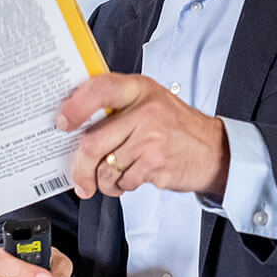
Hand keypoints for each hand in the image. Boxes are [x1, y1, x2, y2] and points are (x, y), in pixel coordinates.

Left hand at [56, 73, 228, 199]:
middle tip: (79, 178)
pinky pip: (123, 182)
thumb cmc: (176, 126)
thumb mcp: (150, 100)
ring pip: (106, 168)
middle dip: (80, 167)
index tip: (62, 122)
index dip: (75, 106)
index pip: (99, 89)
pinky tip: (133, 178)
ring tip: (115, 176)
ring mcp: (151, 139)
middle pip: (93, 142)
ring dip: (104, 181)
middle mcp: (145, 111)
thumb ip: (118, 106)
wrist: (215, 151)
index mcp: (139, 89)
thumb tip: (76, 125)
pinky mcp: (156, 165)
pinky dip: (122, 187)